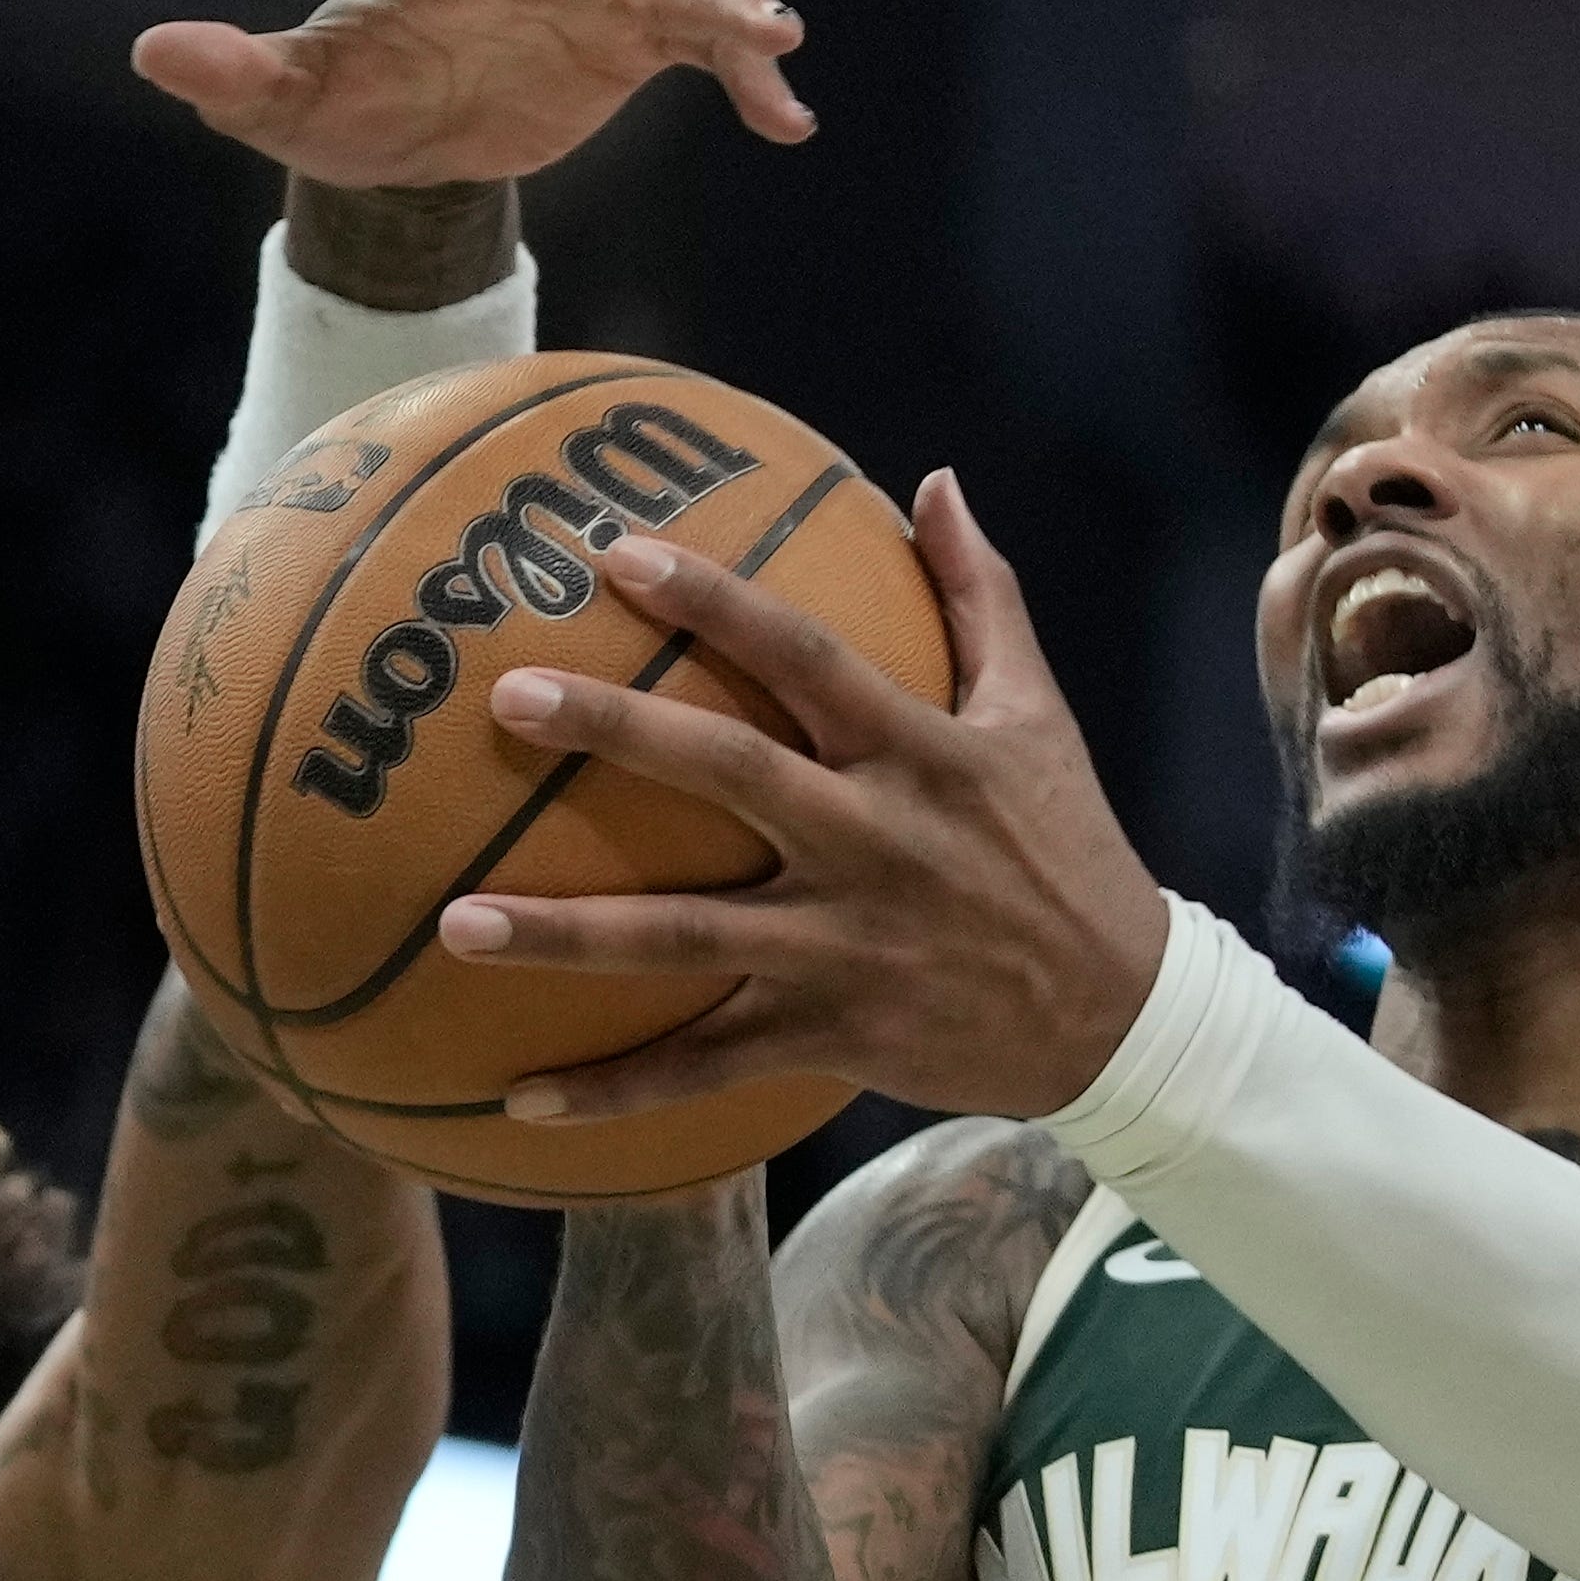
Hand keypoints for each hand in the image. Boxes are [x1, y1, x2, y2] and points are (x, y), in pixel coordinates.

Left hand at [129, 0, 812, 187]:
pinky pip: (701, 52)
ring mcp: (586, 5)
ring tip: (774, 36)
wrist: (412, 137)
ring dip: (713, 7)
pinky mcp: (634, 47)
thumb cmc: (346, 101)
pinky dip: (746, 76)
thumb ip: (231, 73)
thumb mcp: (283, 100)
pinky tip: (791, 122)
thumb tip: (154, 53)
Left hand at [432, 472, 1172, 1125]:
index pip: (805, 657)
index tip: (614, 553)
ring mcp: (844, 947)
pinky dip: (617, 1089)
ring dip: (570, 934)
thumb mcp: (1038, 716)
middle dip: (615, 732)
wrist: (1120, 1017)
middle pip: (728, 775)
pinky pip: (707, 1066)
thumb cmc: (1065, 850)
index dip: (714, 600)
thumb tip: (936, 483)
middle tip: (504, 696)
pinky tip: (520, 1097)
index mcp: (918, 754)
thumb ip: (981, 596)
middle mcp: (872, 842)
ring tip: (458, 922)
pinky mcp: (831, 1035)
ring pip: (690, 937)